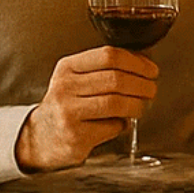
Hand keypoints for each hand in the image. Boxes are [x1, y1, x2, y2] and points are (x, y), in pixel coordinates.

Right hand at [15, 47, 158, 171]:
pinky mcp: (76, 136)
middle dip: (143, 85)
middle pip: (116, 79)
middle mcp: (65, 87)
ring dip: (137, 105)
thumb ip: (106, 70)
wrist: (41, 137)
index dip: (137, 62)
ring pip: (116, 103)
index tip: (151, 71)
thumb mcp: (77, 79)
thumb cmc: (68, 105)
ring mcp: (68, 112)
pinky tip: (120, 123)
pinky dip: (123, 124)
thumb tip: (144, 64)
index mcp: (68, 68)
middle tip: (151, 90)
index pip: (108, 56)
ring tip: (140, 106)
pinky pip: (112, 126)